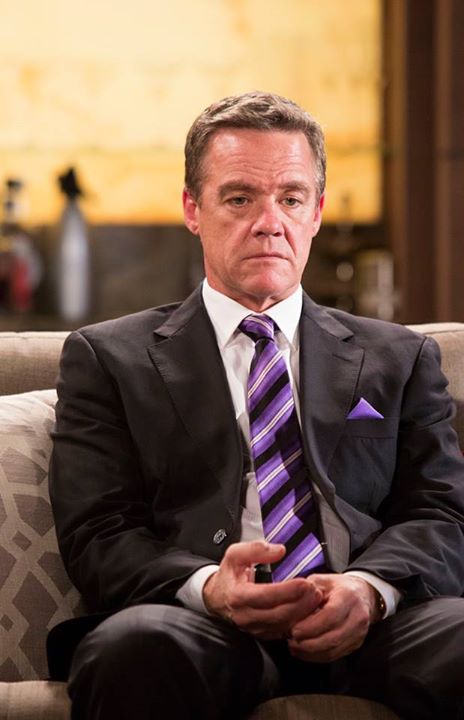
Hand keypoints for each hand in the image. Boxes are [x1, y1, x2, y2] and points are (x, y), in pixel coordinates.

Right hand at [203, 541, 322, 639]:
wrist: (217, 598)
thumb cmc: (228, 576)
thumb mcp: (235, 554)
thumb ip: (255, 549)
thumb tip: (279, 550)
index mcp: (238, 596)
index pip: (266, 596)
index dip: (288, 590)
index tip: (305, 582)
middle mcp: (246, 615)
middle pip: (279, 613)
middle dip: (301, 602)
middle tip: (316, 590)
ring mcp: (255, 627)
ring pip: (283, 625)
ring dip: (303, 613)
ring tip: (316, 598)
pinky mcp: (263, 633)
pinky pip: (284, 631)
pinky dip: (299, 622)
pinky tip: (308, 610)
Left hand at [287, 574, 379, 662]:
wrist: (361, 594)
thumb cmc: (337, 587)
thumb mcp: (320, 581)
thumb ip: (306, 592)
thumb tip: (289, 606)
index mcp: (348, 597)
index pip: (331, 615)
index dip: (311, 626)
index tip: (294, 630)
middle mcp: (357, 617)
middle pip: (333, 638)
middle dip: (308, 643)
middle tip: (290, 641)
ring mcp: (359, 633)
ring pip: (334, 650)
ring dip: (311, 653)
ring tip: (294, 647)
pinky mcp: (356, 644)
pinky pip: (335, 655)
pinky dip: (317, 656)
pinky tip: (304, 652)